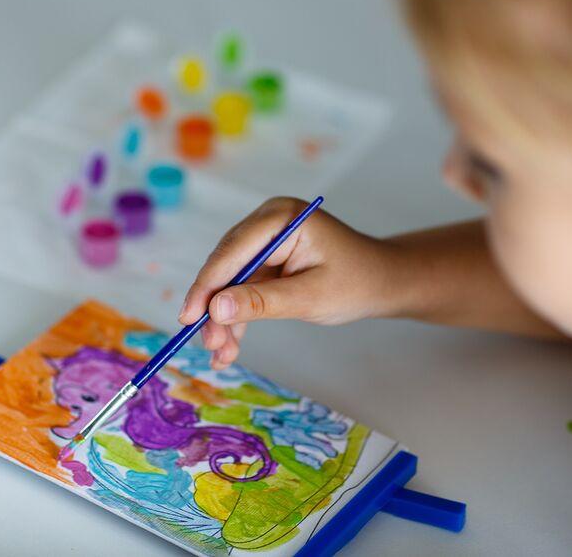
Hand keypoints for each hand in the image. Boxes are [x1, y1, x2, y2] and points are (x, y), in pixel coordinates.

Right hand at [179, 197, 394, 368]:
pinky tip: (229, 344)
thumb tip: (214, 309)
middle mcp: (269, 222)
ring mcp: (267, 240)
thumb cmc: (357, 283)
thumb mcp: (308, 297)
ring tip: (220, 353)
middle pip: (226, 266)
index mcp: (282, 218)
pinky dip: (237, 315)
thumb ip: (261, 302)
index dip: (207, 286)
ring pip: (230, 281)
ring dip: (223, 317)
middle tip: (207, 343)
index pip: (232, 251)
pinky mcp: (268, 259)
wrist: (383, 283)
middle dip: (214, 307)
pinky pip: (243, 287)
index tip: (188, 317)